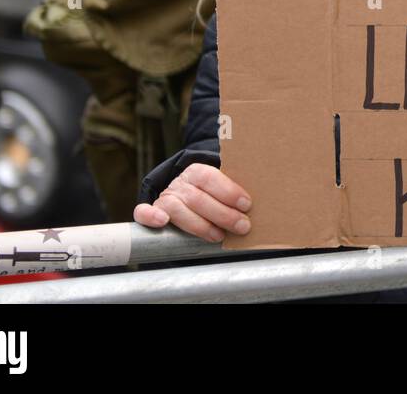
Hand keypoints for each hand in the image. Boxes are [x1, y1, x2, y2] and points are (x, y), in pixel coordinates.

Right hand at [133, 163, 252, 242]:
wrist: (188, 194)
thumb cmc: (214, 195)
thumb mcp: (224, 189)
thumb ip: (236, 193)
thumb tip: (263, 203)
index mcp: (198, 171)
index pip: (211, 177)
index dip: (229, 191)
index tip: (247, 204)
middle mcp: (180, 182)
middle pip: (198, 198)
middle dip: (223, 214)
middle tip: (242, 226)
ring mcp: (166, 197)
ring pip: (178, 209)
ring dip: (200, 225)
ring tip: (219, 236)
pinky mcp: (153, 211)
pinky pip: (143, 212)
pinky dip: (150, 216)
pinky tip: (162, 222)